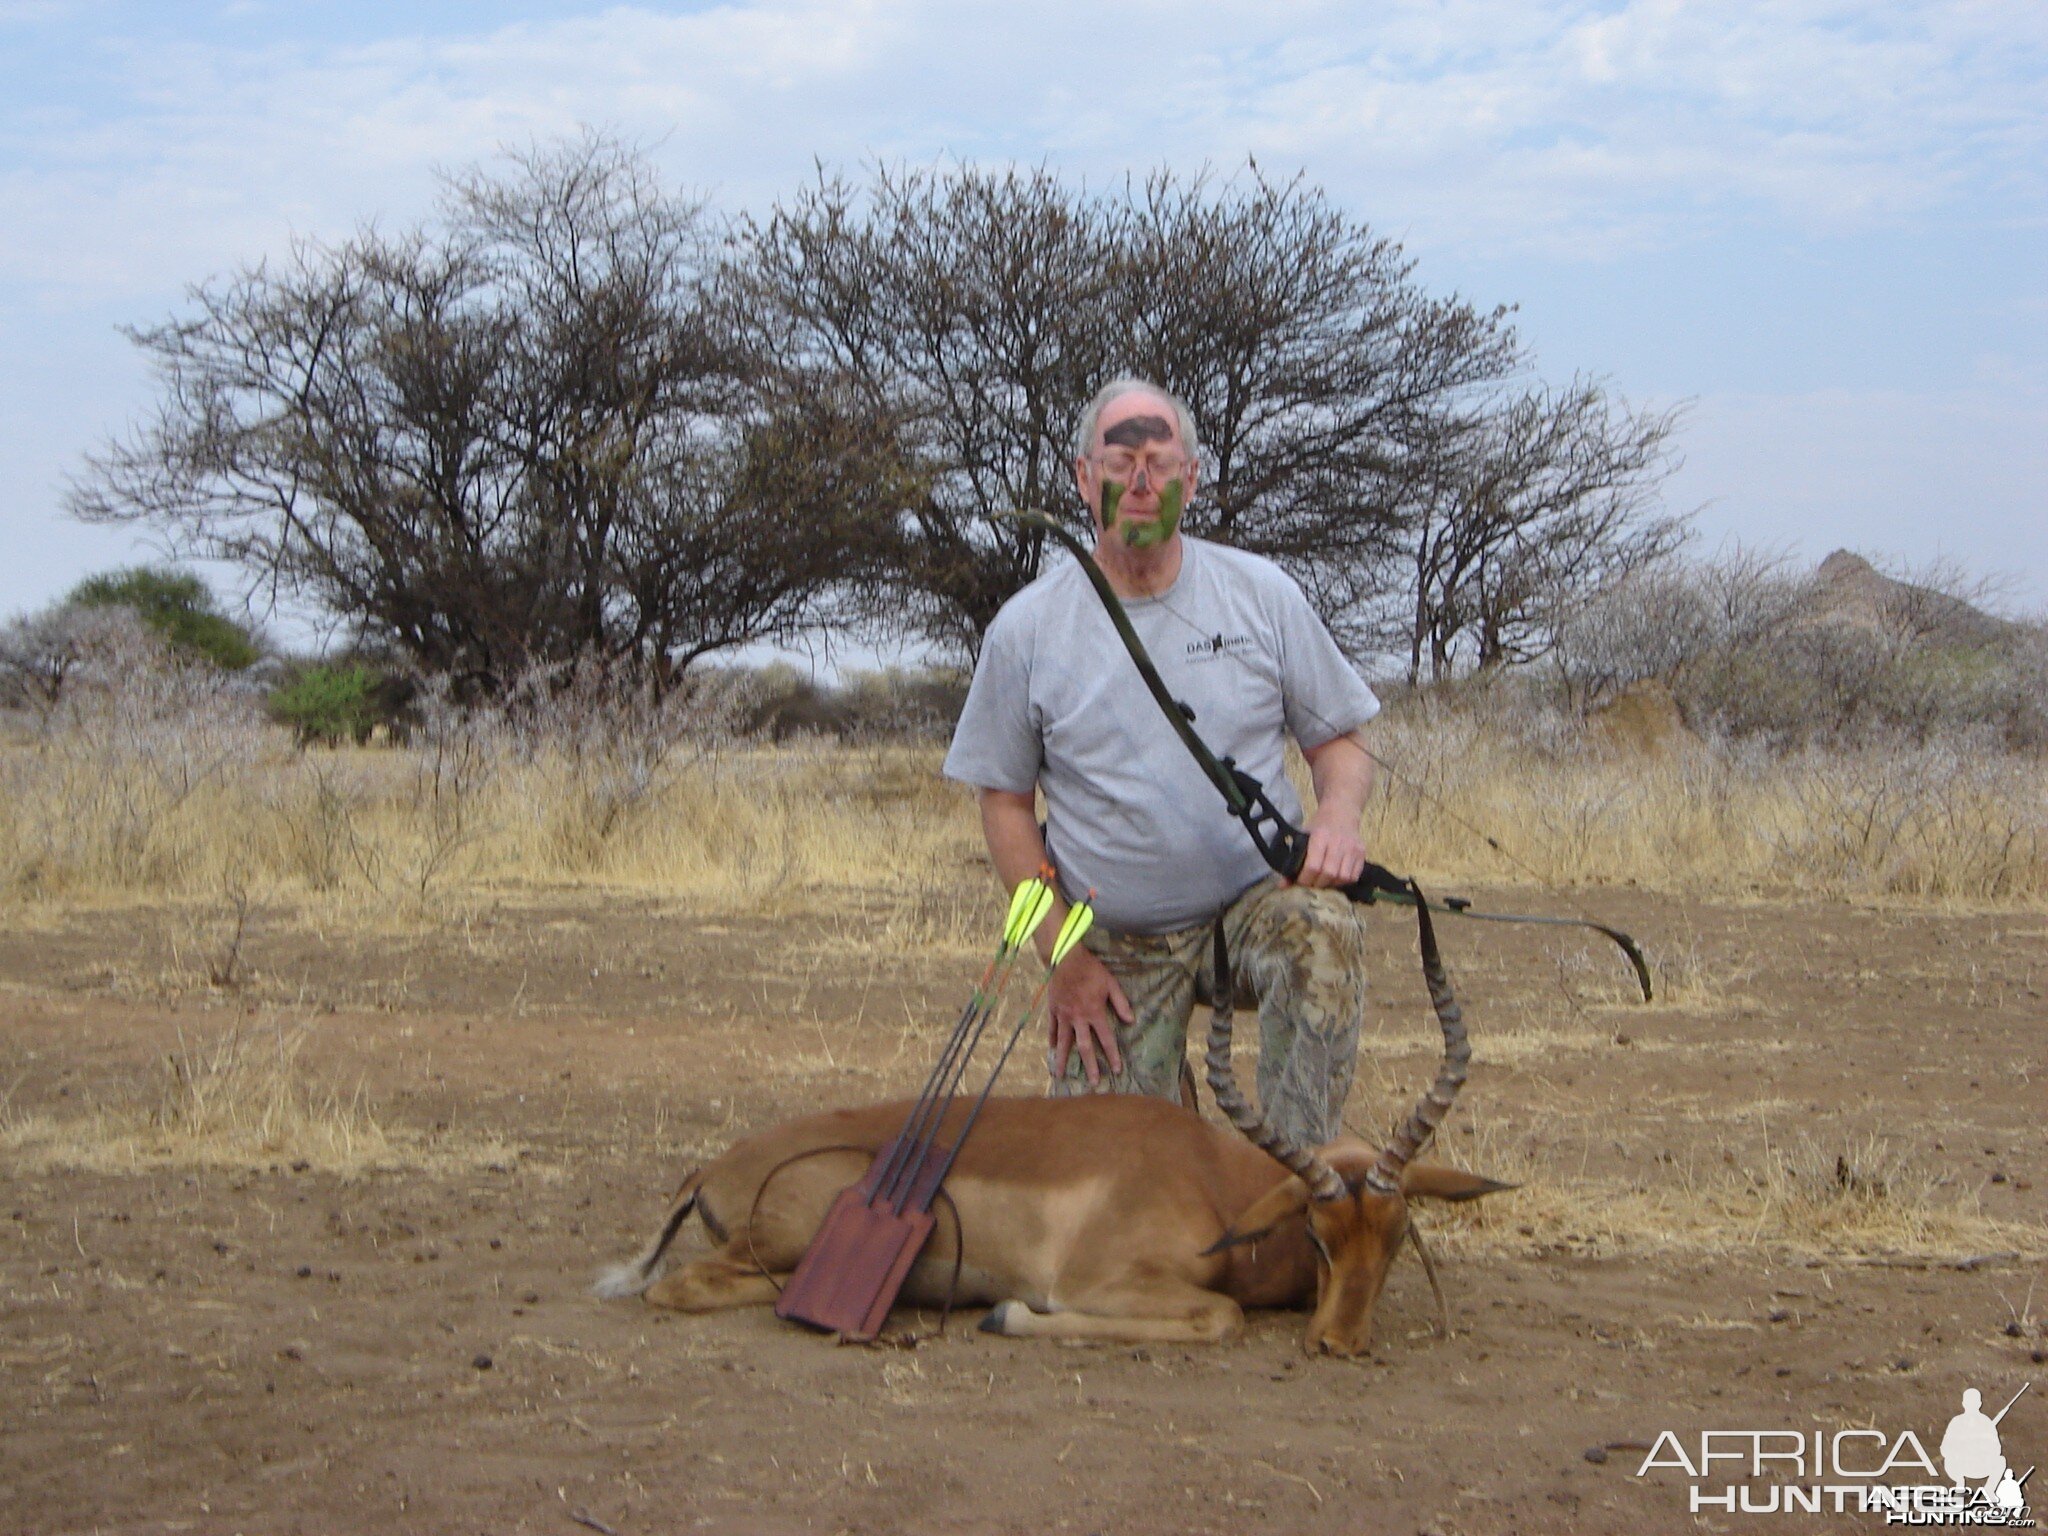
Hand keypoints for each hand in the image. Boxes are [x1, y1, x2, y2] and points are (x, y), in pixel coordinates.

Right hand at [1047, 946, 1131, 1086]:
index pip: (1106, 1039)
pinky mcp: (1053, 1010)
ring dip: (1062, 1060)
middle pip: (1084, 1047)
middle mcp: (1078, 1018)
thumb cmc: (1091, 970)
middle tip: (1093, 1084)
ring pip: (1063, 1042)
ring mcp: (1063, 1015)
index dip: (1112, 1055)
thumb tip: (1131, 1020)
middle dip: (1090, 1066)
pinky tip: (1051, 1050)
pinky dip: (1051, 1040)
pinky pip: (1052, 1028)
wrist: (1066, 958)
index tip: (1116, 1069)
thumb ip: (1121, 1003)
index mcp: (1094, 1012)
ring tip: (1060, 1075)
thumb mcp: (1111, 983)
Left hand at [1286, 804, 1367, 889]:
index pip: (1313, 865)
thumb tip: (1283, 885)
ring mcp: (1352, 848)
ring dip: (1331, 884)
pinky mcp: (1362, 853)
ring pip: (1342, 877)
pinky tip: (1335, 878)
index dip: (1305, 879)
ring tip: (1323, 882)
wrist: (1342, 812)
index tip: (1300, 882)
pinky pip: (1354, 876)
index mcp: (1320, 836)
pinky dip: (1343, 882)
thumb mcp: (1304, 836)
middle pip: (1329, 873)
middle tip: (1311, 885)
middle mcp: (1338, 842)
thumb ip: (1294, 859)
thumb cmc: (1320, 825)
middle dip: (1318, 884)